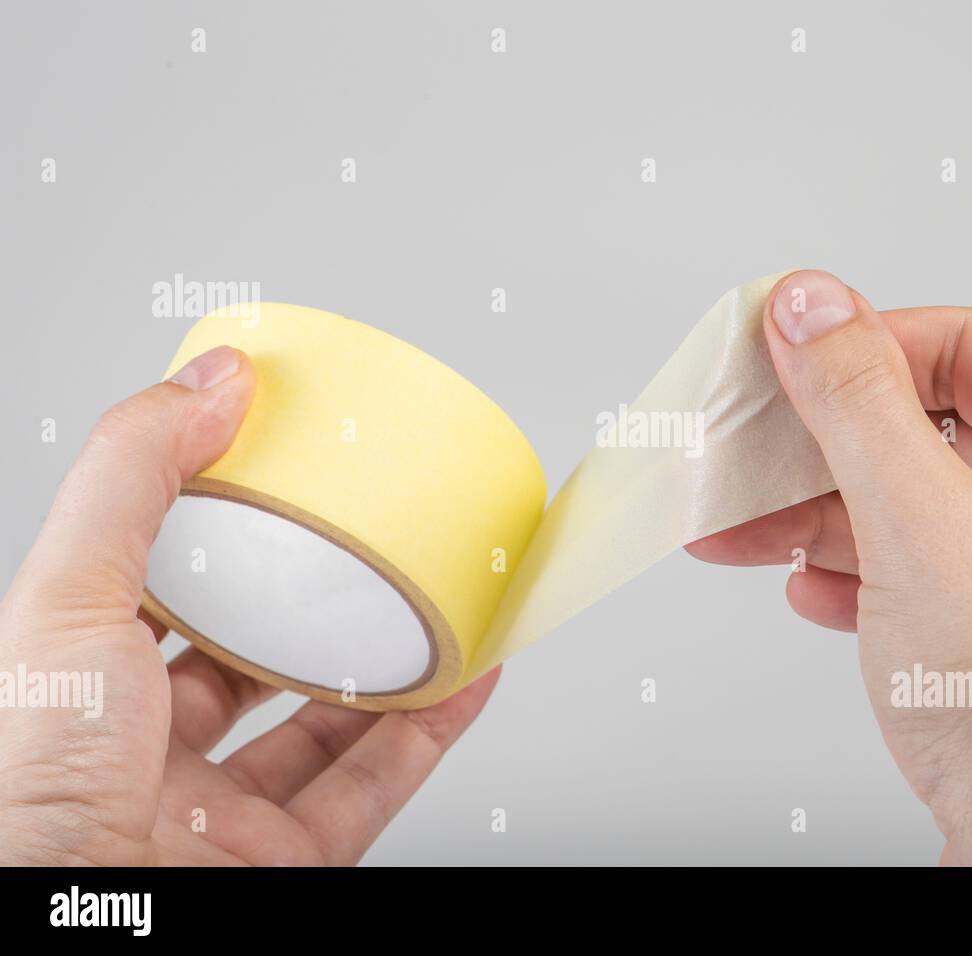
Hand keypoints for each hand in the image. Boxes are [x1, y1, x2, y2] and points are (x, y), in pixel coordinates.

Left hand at [0, 346, 497, 865]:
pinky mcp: (286, 862)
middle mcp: (148, 753)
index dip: (217, 535)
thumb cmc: (27, 795)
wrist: (68, 936)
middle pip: (251, 663)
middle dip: (313, 604)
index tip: (278, 480)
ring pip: (325, 727)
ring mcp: (221, 814)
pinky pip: (376, 785)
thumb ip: (136, 480)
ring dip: (389, 665)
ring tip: (437, 600)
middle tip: (370, 543)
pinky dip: (432, 731)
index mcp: (83, 686)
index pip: (159, 595)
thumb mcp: (66, 600)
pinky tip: (467, 676)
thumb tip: (213, 380)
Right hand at [688, 270, 971, 864]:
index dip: (864, 346)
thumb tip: (810, 303)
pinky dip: (873, 572)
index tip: (787, 354)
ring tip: (749, 532)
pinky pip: (944, 568)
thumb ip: (853, 399)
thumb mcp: (917, 517)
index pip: (970, 344)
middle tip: (756, 447)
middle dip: (829, 452)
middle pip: (942, 429)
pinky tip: (815, 591)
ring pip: (933, 506)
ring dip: (832, 519)